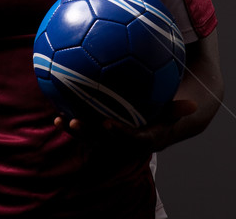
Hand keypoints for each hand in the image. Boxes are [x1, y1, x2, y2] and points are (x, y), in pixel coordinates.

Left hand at [54, 99, 196, 155]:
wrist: (155, 126)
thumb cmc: (164, 113)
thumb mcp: (172, 111)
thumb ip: (178, 109)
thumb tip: (192, 105)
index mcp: (140, 138)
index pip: (129, 139)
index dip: (118, 134)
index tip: (107, 123)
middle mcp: (123, 142)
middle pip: (104, 141)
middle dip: (89, 134)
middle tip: (75, 122)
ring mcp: (110, 138)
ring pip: (90, 138)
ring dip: (75, 130)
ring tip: (59, 120)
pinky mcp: (99, 132)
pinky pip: (84, 128)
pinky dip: (70, 121)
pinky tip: (56, 110)